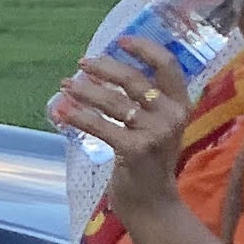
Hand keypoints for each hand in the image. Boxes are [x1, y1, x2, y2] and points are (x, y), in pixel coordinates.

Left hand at [49, 37, 193, 225]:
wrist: (153, 202)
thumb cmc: (150, 162)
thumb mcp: (159, 127)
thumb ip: (147, 102)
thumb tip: (108, 72)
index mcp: (181, 104)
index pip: (167, 65)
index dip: (144, 49)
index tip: (120, 41)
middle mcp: (172, 115)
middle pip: (134, 79)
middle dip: (104, 68)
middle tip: (82, 64)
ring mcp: (155, 133)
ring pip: (113, 101)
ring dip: (85, 91)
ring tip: (66, 86)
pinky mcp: (136, 150)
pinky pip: (101, 126)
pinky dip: (79, 117)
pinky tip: (63, 111)